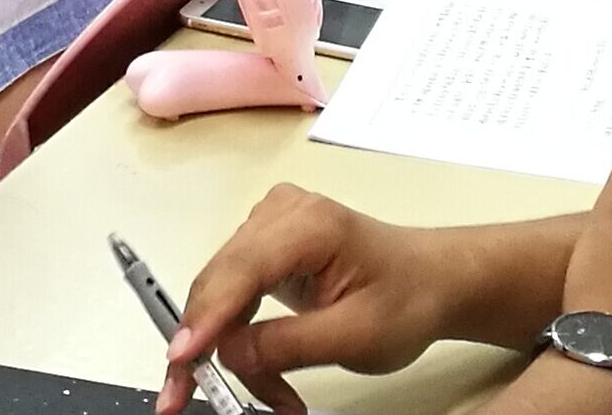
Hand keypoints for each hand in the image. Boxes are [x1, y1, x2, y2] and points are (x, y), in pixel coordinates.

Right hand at [163, 188, 462, 414]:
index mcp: (309, 224)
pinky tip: (260, 372)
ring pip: (220, 297)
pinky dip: (241, 340)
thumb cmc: (407, 297)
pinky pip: (234, 298)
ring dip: (229, 352)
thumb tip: (227, 354)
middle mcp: (279, 215)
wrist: (430, 282)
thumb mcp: (355, 335)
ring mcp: (268, 228)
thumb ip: (288, 345)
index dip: (205, 317)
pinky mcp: (264, 249)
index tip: (182, 359)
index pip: (240, 270)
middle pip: (219, 284)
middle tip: (185, 397)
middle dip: (204, 347)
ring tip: (269, 396)